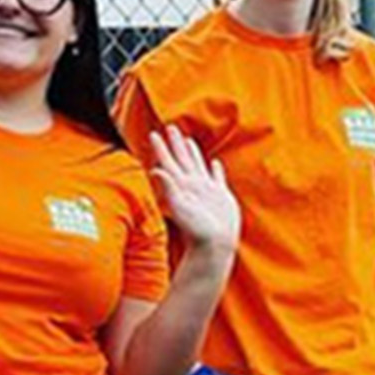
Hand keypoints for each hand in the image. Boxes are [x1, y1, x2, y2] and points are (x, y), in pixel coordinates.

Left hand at [148, 127, 239, 255]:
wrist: (214, 247)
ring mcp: (207, 191)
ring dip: (192, 153)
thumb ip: (169, 188)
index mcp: (183, 185)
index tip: (154, 133)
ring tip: (188, 140)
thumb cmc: (197, 231)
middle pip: (183, 159)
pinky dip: (216, 170)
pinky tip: (215, 164)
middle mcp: (193, 185)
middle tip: (170, 127)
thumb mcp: (181, 207)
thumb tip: (155, 170)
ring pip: (198, 166)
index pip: (169, 161)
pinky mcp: (220, 197)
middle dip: (176, 143)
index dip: (162, 147)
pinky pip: (217, 178)